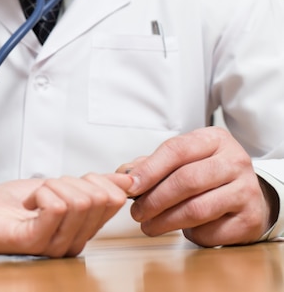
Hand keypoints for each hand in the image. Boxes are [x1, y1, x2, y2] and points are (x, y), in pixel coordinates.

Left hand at [0, 173, 131, 257]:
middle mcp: (74, 241)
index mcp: (82, 229)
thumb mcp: (57, 187)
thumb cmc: (10, 206)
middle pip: (100, 198)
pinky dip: (41, 193)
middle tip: (47, 189)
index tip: (70, 181)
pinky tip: (29, 205)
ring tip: (35, 198)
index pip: (114, 199)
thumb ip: (90, 185)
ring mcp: (56, 245)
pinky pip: (56, 208)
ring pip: (80, 201)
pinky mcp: (35, 242)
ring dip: (53, 186)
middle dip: (72, 181)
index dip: (95, 179)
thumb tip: (126, 178)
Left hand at [117, 127, 275, 246]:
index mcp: (215, 139)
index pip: (176, 150)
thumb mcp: (184, 160)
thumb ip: (152, 164)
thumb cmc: (207, 175)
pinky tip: (182, 230)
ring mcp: (247, 190)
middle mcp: (235, 161)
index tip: (130, 186)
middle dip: (154, 199)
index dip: (149, 170)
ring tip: (149, 226)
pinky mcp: (250, 219)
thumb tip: (124, 175)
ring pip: (197, 208)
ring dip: (165, 221)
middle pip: (186, 180)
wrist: (249, 196)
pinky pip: (211, 230)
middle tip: (137, 213)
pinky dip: (191, 234)